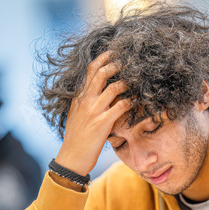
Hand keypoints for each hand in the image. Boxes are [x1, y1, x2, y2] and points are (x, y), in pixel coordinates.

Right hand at [55, 51, 129, 175]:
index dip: (102, 58)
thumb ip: (85, 102)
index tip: (113, 52)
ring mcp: (94, 111)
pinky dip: (130, 101)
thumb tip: (96, 92)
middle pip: (101, 73)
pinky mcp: (103, 123)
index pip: (90, 70)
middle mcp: (86, 101)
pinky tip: (136, 100)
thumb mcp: (76, 115)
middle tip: (128, 61)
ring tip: (136, 80)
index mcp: (79, 97)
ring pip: (113, 88)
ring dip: (126, 82)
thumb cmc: (76, 138)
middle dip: (116, 64)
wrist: (72, 157)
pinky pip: (120, 107)